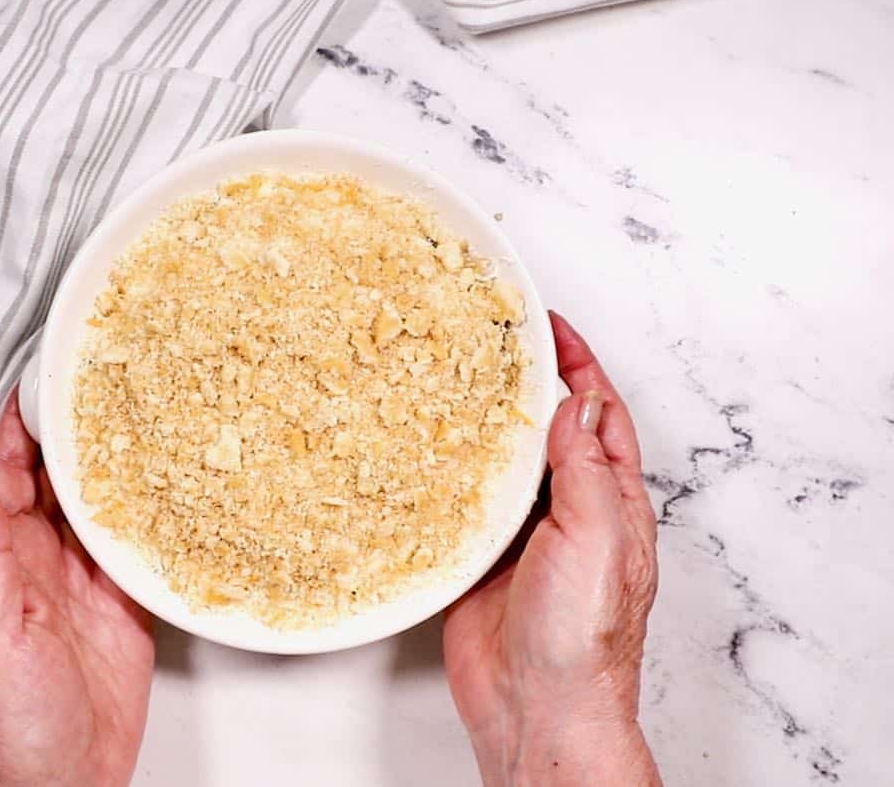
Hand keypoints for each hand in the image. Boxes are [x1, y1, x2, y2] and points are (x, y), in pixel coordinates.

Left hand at [0, 392, 154, 786]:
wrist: (64, 785)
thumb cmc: (11, 731)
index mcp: (0, 565)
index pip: (5, 476)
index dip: (19, 428)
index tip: (36, 384)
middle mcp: (41, 565)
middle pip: (58, 480)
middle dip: (74, 431)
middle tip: (99, 384)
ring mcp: (84, 584)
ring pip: (100, 505)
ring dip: (116, 464)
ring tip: (140, 419)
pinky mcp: (124, 605)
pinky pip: (139, 546)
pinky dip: (153, 514)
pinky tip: (168, 488)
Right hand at [444, 313, 660, 785]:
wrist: (537, 708)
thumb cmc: (582, 637)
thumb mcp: (596, 537)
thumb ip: (585, 469)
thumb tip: (576, 404)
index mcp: (611, 500)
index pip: (598, 415)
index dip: (577, 366)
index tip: (548, 326)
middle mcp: (568, 510)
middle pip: (547, 430)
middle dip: (525, 384)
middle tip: (491, 341)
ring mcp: (522, 535)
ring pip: (502, 462)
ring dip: (481, 424)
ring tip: (450, 380)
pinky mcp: (479, 558)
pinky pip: (462, 503)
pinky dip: (446, 472)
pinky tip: (423, 450)